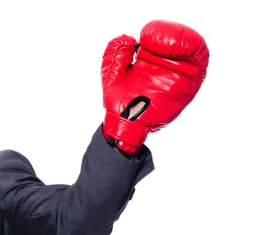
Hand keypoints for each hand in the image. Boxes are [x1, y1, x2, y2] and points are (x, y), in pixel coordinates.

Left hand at [101, 20, 209, 154]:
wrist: (125, 124)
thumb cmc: (118, 103)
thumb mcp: (111, 74)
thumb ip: (115, 53)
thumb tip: (130, 40)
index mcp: (148, 62)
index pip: (160, 40)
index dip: (157, 34)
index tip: (147, 37)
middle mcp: (164, 67)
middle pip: (179, 43)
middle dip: (175, 36)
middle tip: (159, 41)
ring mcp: (176, 76)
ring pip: (194, 50)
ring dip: (188, 42)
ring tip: (171, 45)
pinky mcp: (187, 86)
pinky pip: (199, 65)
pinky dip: (196, 52)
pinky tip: (181, 51)